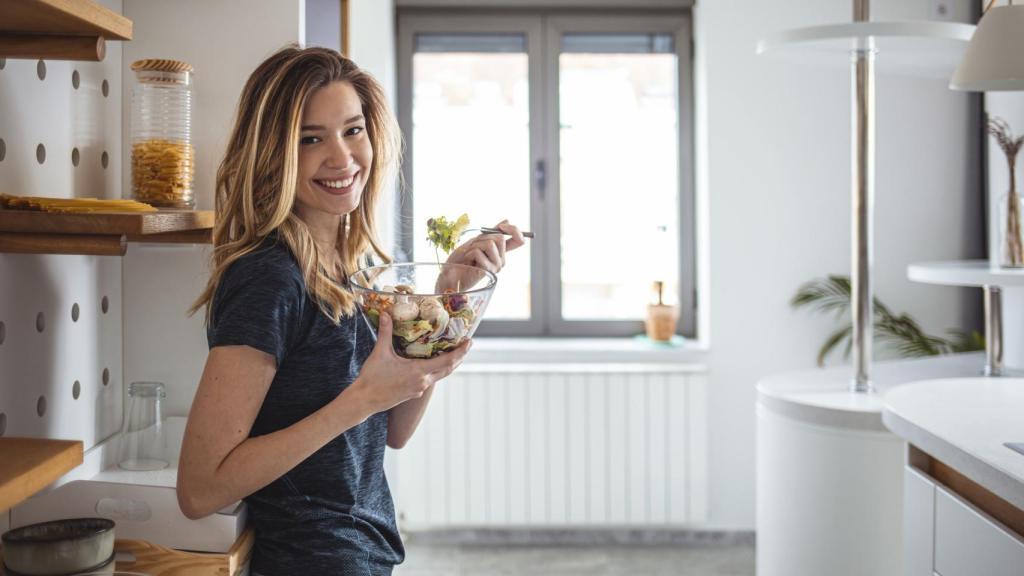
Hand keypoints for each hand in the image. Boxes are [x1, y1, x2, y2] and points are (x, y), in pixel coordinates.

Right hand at [348, 312, 470, 413]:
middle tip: (466, 345)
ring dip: (448, 364)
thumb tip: (386, 314)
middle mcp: (423, 381)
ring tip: (452, 352)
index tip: (469, 342)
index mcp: (418, 371)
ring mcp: (419, 389)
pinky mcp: (413, 393)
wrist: (365, 401)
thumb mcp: (380, 352)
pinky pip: (430, 380)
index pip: (447, 361)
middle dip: (459, 357)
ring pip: (440, 375)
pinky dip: (435, 370)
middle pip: (448, 369)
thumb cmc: (372, 378)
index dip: (461, 352)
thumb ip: (385, 332)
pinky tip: (431, 363)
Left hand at [440, 220, 525, 289]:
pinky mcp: (487, 270)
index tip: (501, 226)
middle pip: (500, 238)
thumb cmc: (463, 258)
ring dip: (475, 245)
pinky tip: (466, 261)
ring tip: (468, 254)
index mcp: (501, 253)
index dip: (514, 230)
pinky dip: (468, 252)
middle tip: (472, 246)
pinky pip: (478, 252)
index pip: (519, 240)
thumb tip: (507, 220)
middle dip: (483, 237)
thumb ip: (492, 232)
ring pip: (490, 243)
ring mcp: (496, 266)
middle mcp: (501, 260)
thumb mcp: (477, 241)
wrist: (450, 274)